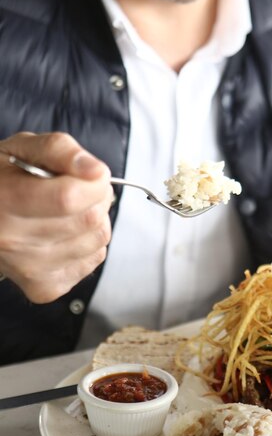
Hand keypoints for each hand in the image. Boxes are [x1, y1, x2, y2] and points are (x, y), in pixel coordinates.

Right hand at [0, 131, 113, 302]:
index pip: (69, 197)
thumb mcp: (21, 148)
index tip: (91, 174)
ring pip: (97, 240)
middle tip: (80, 189)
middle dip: (97, 198)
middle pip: (88, 219)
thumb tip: (95, 170)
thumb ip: (59, 149)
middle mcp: (13, 240)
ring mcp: (29, 268)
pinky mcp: (44, 287)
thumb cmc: (2, 181)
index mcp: (4, 200)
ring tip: (71, 211)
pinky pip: (93, 259)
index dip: (93, 182)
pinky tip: (66, 233)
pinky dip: (89, 243)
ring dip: (95, 220)